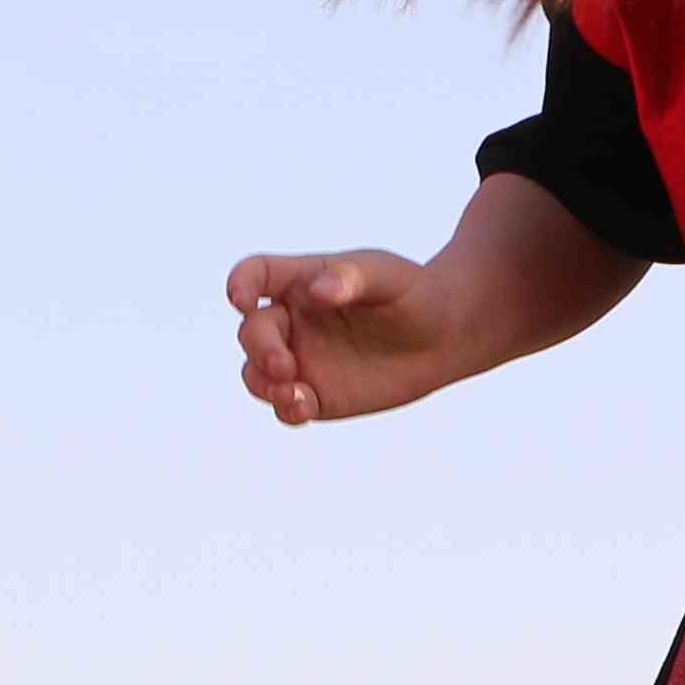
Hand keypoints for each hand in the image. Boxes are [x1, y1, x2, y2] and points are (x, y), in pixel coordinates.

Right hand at [225, 249, 461, 424]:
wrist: (444, 337)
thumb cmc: (412, 294)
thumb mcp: (388, 277)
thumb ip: (353, 278)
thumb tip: (318, 290)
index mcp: (300, 281)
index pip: (256, 275)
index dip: (240, 284)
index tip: (241, 300)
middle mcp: (292, 320)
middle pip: (252, 332)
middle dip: (260, 349)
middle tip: (284, 365)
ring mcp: (301, 359)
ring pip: (257, 374)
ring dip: (264, 384)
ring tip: (293, 392)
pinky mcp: (316, 395)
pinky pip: (287, 406)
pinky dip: (286, 408)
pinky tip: (303, 407)